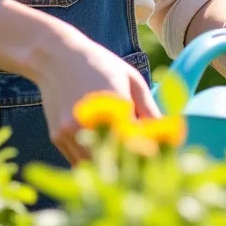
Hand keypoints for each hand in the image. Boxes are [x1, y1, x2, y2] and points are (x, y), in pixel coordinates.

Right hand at [30, 26, 160, 165]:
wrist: (54, 56)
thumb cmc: (99, 64)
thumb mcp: (131, 80)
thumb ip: (150, 111)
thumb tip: (170, 138)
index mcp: (116, 104)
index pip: (140, 146)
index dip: (150, 156)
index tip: (158, 160)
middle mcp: (92, 121)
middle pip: (118, 163)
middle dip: (131, 169)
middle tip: (142, 168)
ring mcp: (71, 131)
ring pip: (97, 168)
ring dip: (111, 169)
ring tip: (122, 163)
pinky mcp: (58, 137)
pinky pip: (80, 162)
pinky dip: (93, 162)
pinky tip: (100, 150)